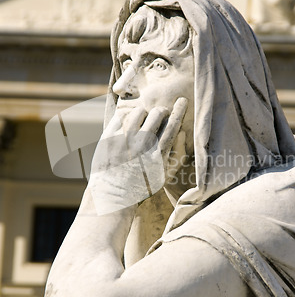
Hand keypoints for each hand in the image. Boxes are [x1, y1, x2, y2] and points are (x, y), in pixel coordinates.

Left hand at [88, 98, 187, 213]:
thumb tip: (183, 132)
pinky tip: (128, 122)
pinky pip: (120, 116)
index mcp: (157, 155)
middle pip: (157, 114)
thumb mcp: (164, 175)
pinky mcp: (108, 138)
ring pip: (138, 112)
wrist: (113, 195)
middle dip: (161, 111)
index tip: (182, 101)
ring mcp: (123, 141)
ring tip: (143, 118)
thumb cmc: (143, 186)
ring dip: (144, 112)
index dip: (179, 110)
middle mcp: (141, 146)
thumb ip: (177, 155)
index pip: (172, 125)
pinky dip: (126, 116)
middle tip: (160, 113)